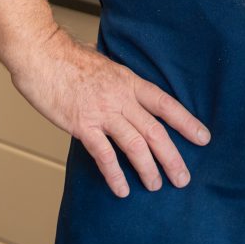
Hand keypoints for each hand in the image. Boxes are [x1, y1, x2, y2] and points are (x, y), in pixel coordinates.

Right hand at [12, 26, 210, 197]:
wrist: (41, 54)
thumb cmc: (67, 57)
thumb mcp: (104, 63)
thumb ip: (116, 79)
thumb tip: (121, 83)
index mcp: (129, 81)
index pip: (165, 104)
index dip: (186, 122)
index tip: (203, 138)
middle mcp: (121, 98)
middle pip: (155, 130)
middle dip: (172, 156)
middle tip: (183, 178)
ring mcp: (102, 112)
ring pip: (135, 145)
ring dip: (148, 168)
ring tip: (156, 186)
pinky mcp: (82, 125)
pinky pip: (103, 154)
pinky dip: (115, 174)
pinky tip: (122, 188)